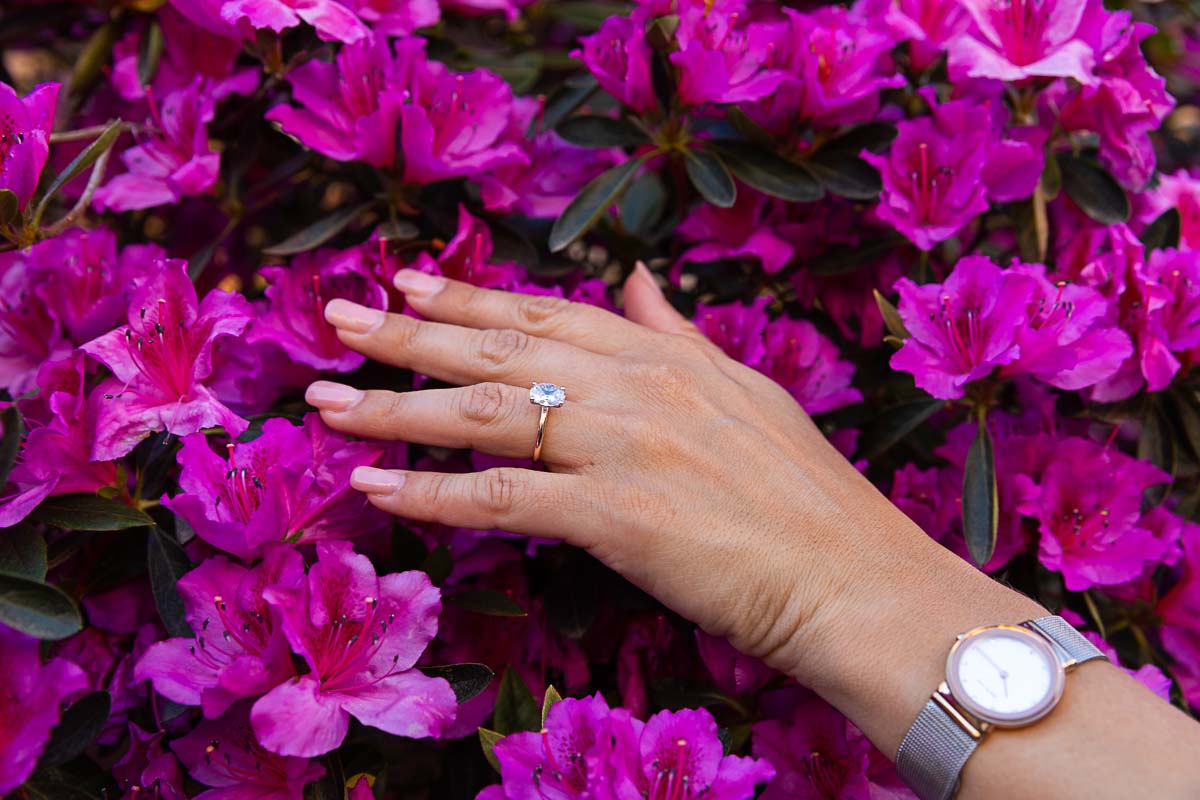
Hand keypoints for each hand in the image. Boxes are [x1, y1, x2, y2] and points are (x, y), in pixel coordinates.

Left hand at [306, 264, 1022, 699]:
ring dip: (396, 407)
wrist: (855, 578)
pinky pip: (501, 499)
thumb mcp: (745, 392)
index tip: (409, 282)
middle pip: (499, 352)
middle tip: (336, 319)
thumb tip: (634, 281)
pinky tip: (374, 488)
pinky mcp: (615, 514)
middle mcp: (635, 386)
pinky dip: (431, 495)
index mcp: (665, 357)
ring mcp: (623, 446)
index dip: (472, 299)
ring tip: (326, 401)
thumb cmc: (808, 498)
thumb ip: (678, 336)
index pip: (547, 314)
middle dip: (408, 334)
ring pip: (485, 416)